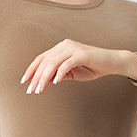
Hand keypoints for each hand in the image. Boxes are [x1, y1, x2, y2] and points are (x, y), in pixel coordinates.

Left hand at [21, 41, 136, 92]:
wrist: (111, 62)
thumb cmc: (91, 67)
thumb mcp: (70, 73)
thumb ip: (56, 75)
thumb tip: (42, 82)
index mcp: (60, 48)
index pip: (41, 58)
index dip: (31, 70)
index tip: (24, 82)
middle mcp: (64, 45)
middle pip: (45, 61)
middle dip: (36, 77)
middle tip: (31, 91)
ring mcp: (73, 48)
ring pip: (53, 63)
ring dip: (44, 77)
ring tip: (40, 90)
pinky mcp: (82, 54)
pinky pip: (67, 64)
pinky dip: (60, 73)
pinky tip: (55, 83)